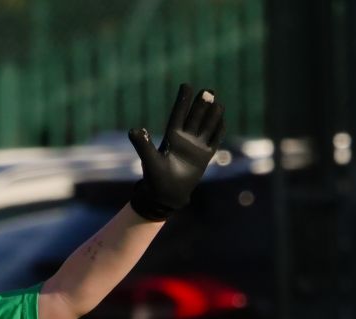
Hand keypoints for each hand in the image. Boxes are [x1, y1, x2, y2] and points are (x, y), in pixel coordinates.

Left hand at [128, 84, 225, 220]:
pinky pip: (213, 141)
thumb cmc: (155, 179)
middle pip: (195, 118)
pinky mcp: (204, 157)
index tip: (186, 85)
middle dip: (201, 105)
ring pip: (206, 127)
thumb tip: (134, 130)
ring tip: (218, 102)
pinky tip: (222, 121)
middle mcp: (184, 139)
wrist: (166, 196)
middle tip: (208, 90)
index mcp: (171, 137)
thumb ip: (143, 145)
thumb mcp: (149, 160)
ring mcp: (195, 147)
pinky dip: (218, 132)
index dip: (183, 101)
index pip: (179, 114)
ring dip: (212, 115)